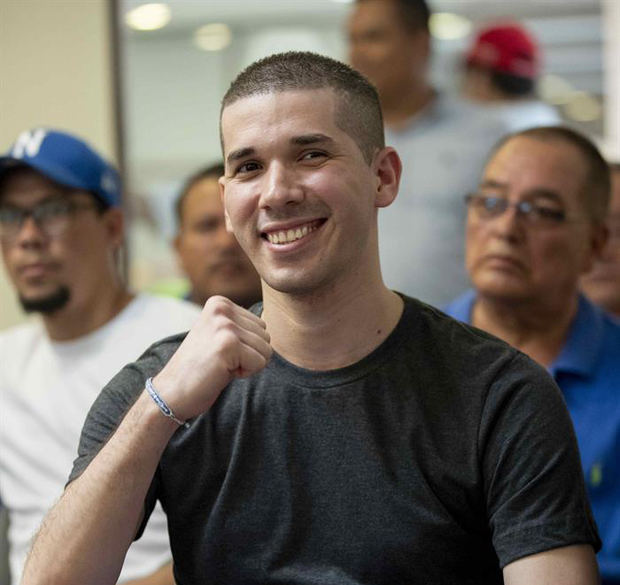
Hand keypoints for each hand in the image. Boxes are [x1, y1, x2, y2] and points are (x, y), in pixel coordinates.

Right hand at [152, 295, 270, 420]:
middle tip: (219, 360)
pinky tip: (221, 372)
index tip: (220, 351)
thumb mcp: (218, 335)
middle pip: (266, 337)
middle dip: (248, 355)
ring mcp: (224, 325)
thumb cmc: (199, 368)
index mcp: (220, 302)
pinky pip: (260, 363)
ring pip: (266, 350)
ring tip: (220, 365)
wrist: (171, 392)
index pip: (261, 326)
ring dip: (246, 365)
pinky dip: (244, 373)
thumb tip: (268, 327)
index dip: (245, 346)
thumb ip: (240, 326)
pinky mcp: (228, 344)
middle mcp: (222, 309)